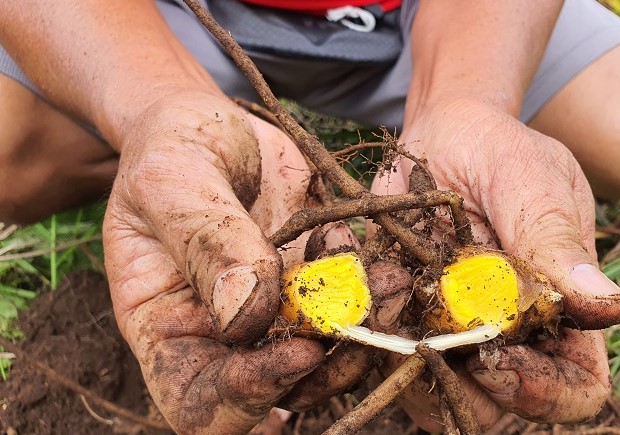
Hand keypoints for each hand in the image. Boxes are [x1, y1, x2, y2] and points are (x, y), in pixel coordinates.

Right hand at [104, 93, 408, 433]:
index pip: (198, 403)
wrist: (212, 125)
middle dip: (328, 365)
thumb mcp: (172, 182)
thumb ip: (206, 244)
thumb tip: (246, 315)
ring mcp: (274, 312)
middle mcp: (222, 335)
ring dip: (366, 329)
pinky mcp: (314, 284)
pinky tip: (385, 261)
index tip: (299, 354)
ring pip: (326, 355)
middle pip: (276, 389)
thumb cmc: (171, 149)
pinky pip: (351, 308)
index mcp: (167, 328)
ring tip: (392, 283)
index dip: (247, 398)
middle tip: (366, 320)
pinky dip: (376, 293)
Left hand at [371, 97, 619, 428]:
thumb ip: (554, 240)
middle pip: (499, 406)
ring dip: (409, 366)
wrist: (442, 134)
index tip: (498, 358)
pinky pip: (385, 357)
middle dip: (464, 385)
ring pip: (437, 394)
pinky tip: (365, 292)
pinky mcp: (406, 318)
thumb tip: (607, 306)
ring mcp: (455, 332)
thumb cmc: (501, 152)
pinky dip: (370, 338)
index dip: (544, 393)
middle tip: (432, 338)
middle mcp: (510, 336)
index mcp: (563, 312)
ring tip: (394, 305)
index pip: (575, 388)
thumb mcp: (532, 181)